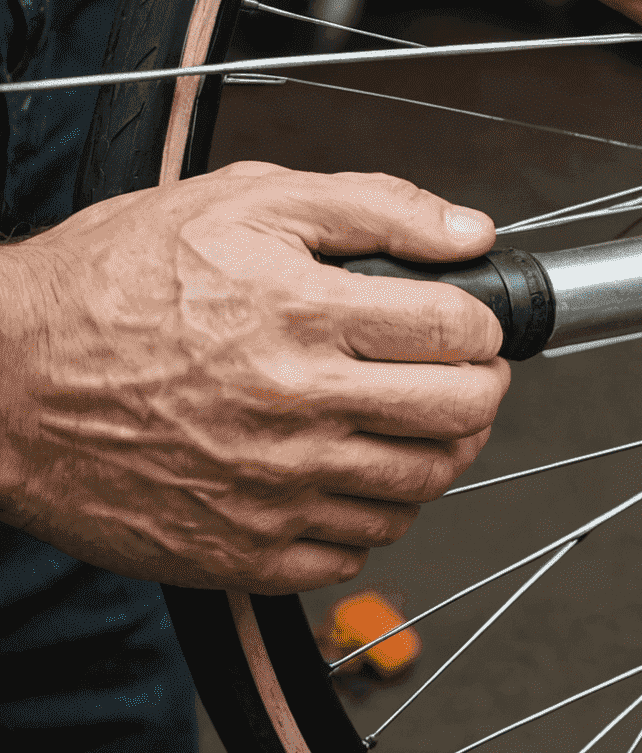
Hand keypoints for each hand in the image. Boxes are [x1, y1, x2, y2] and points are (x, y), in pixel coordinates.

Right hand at [0, 164, 506, 593]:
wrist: (2, 381)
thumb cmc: (115, 282)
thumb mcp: (244, 201)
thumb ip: (373, 209)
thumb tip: (467, 233)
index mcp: (304, 316)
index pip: (456, 332)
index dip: (483, 324)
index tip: (471, 323)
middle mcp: (296, 408)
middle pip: (457, 415)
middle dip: (481, 389)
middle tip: (464, 374)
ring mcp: (271, 489)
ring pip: (417, 488)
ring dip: (437, 453)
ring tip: (413, 422)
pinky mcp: (240, 551)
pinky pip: (352, 551)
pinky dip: (371, 515)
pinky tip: (348, 475)